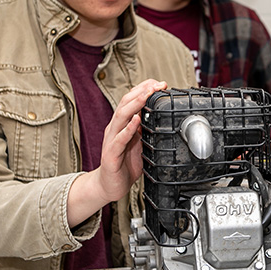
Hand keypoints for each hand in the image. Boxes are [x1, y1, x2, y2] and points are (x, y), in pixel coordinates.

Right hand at [68, 79, 167, 227]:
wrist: (109, 185)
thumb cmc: (124, 163)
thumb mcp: (139, 142)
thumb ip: (146, 129)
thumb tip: (160, 115)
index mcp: (122, 124)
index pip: (131, 100)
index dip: (144, 89)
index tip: (160, 83)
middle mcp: (115, 128)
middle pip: (125, 103)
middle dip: (142, 92)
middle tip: (157, 84)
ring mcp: (112, 140)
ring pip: (121, 117)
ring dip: (135, 104)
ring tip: (147, 95)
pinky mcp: (111, 154)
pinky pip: (119, 139)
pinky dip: (128, 129)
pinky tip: (136, 121)